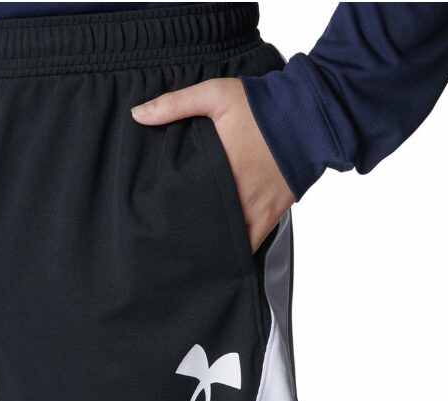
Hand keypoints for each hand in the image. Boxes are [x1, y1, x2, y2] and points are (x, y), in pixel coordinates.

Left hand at [131, 78, 294, 252]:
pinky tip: (223, 258)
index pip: (185, 202)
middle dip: (187, 236)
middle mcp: (236, 196)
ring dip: (211, 246)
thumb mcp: (215, 94)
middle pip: (204, 227)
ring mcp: (256, 209)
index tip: (154, 222)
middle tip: (168, 244)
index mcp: (217, 169)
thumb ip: (175, 104)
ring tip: (192, 255)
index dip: (169, 215)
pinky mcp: (272, 215)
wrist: (310, 116)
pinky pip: (252, 243)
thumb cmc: (262, 105)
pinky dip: (237, 251)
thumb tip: (137, 115)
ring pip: (227, 241)